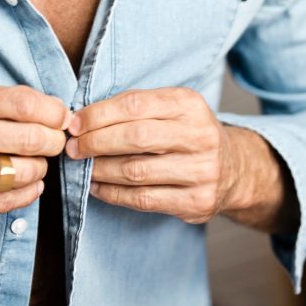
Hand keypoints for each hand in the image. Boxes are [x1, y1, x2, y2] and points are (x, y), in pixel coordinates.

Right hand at [0, 81, 71, 224]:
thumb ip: (2, 100)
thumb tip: (54, 110)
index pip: (25, 104)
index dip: (54, 112)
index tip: (62, 118)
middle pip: (30, 138)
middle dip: (53, 142)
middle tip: (56, 143)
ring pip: (22, 172)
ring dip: (39, 169)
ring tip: (36, 164)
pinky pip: (5, 201)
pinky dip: (27, 194)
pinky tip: (31, 185)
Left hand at [65, 88, 240, 223]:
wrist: (233, 168)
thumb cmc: (188, 132)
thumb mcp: (172, 107)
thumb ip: (136, 107)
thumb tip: (83, 118)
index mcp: (189, 104)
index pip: (136, 104)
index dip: (99, 115)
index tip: (75, 123)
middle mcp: (200, 136)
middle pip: (136, 137)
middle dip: (95, 142)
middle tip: (72, 147)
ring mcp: (201, 171)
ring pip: (136, 171)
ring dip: (100, 170)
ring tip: (82, 166)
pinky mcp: (196, 202)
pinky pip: (144, 199)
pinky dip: (113, 194)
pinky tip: (98, 187)